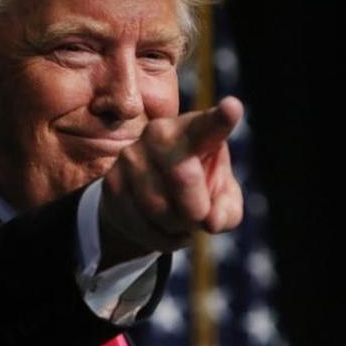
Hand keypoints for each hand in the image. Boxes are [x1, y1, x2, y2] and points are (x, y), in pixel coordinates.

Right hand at [98, 96, 244, 265]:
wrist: (146, 200)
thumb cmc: (196, 192)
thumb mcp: (221, 201)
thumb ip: (227, 210)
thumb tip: (211, 221)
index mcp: (194, 130)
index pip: (208, 127)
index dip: (221, 119)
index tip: (233, 107)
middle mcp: (159, 133)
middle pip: (183, 176)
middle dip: (196, 208)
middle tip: (200, 216)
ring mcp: (131, 155)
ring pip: (160, 208)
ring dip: (177, 227)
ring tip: (179, 221)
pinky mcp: (112, 182)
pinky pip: (141, 224)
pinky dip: (161, 238)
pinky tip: (163, 229)